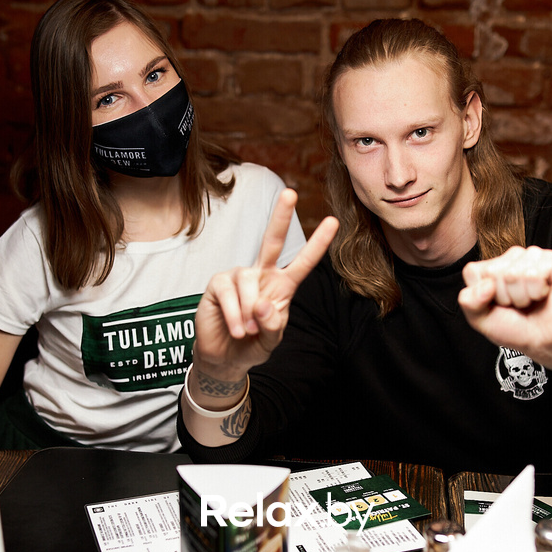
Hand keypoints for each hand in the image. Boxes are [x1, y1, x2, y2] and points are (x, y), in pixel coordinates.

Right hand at [193, 189, 338, 383]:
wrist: (225, 357)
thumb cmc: (252, 343)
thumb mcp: (271, 339)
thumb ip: (272, 325)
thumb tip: (263, 305)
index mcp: (282, 285)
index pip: (303, 262)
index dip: (317, 243)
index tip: (333, 221)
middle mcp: (261, 274)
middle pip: (272, 241)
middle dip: (281, 217)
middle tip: (290, 193)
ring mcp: (238, 277)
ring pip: (249, 282)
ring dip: (250, 312)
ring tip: (247, 331)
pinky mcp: (218, 284)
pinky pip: (229, 294)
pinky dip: (235, 315)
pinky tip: (237, 329)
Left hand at [457, 246, 551, 369]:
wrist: (545, 341)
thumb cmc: (515, 329)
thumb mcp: (480, 319)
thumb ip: (469, 301)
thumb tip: (487, 284)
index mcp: (489, 269)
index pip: (472, 271)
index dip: (482, 294)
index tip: (496, 304)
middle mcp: (509, 259)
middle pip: (493, 272)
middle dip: (504, 296)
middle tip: (516, 304)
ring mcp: (530, 258)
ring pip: (514, 273)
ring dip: (522, 295)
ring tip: (530, 300)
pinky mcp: (551, 260)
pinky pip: (535, 273)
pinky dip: (537, 291)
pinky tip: (542, 294)